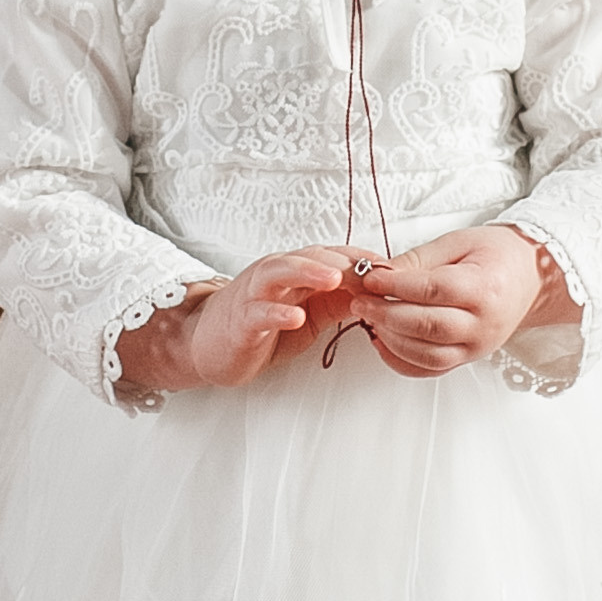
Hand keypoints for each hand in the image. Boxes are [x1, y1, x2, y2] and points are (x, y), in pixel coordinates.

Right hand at [116, 249, 356, 393]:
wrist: (209, 344)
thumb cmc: (262, 326)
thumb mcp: (309, 313)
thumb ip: (338, 301)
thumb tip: (378, 294)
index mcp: (295, 272)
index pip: (333, 257)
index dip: (362, 261)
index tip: (392, 270)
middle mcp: (276, 275)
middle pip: (309, 257)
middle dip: (342, 261)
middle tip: (371, 271)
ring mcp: (256, 295)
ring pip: (281, 273)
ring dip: (308, 271)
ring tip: (334, 279)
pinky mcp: (241, 321)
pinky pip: (258, 312)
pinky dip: (277, 313)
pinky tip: (295, 317)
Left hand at [353, 227, 577, 379]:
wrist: (529, 277)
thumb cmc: (496, 254)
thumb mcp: (458, 242)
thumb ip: (418, 260)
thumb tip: (378, 273)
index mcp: (485, 287)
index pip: (433, 290)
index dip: (396, 286)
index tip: (369, 278)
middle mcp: (484, 324)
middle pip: (429, 327)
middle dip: (387, 315)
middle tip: (360, 301)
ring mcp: (478, 347)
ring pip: (428, 355)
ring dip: (391, 339)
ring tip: (369, 318)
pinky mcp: (468, 359)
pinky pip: (431, 370)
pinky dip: (401, 361)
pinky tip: (382, 342)